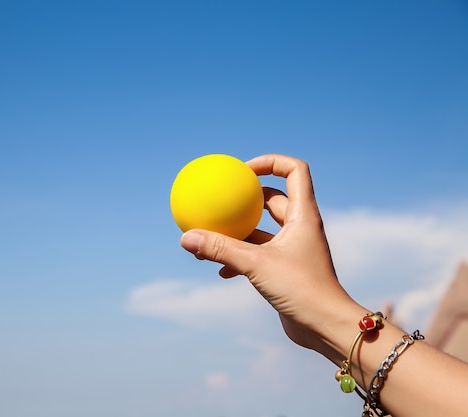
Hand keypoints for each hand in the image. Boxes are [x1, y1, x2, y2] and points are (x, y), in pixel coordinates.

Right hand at [180, 154, 357, 350]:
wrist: (326, 327)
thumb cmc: (302, 290)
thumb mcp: (256, 265)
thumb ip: (221, 249)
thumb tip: (186, 237)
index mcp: (303, 215)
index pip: (294, 171)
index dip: (270, 163)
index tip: (242, 170)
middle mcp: (300, 228)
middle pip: (273, 198)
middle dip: (246, 198)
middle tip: (221, 201)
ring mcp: (292, 249)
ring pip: (261, 230)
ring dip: (238, 232)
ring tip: (210, 238)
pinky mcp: (285, 269)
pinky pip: (258, 254)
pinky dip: (240, 257)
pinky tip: (220, 270)